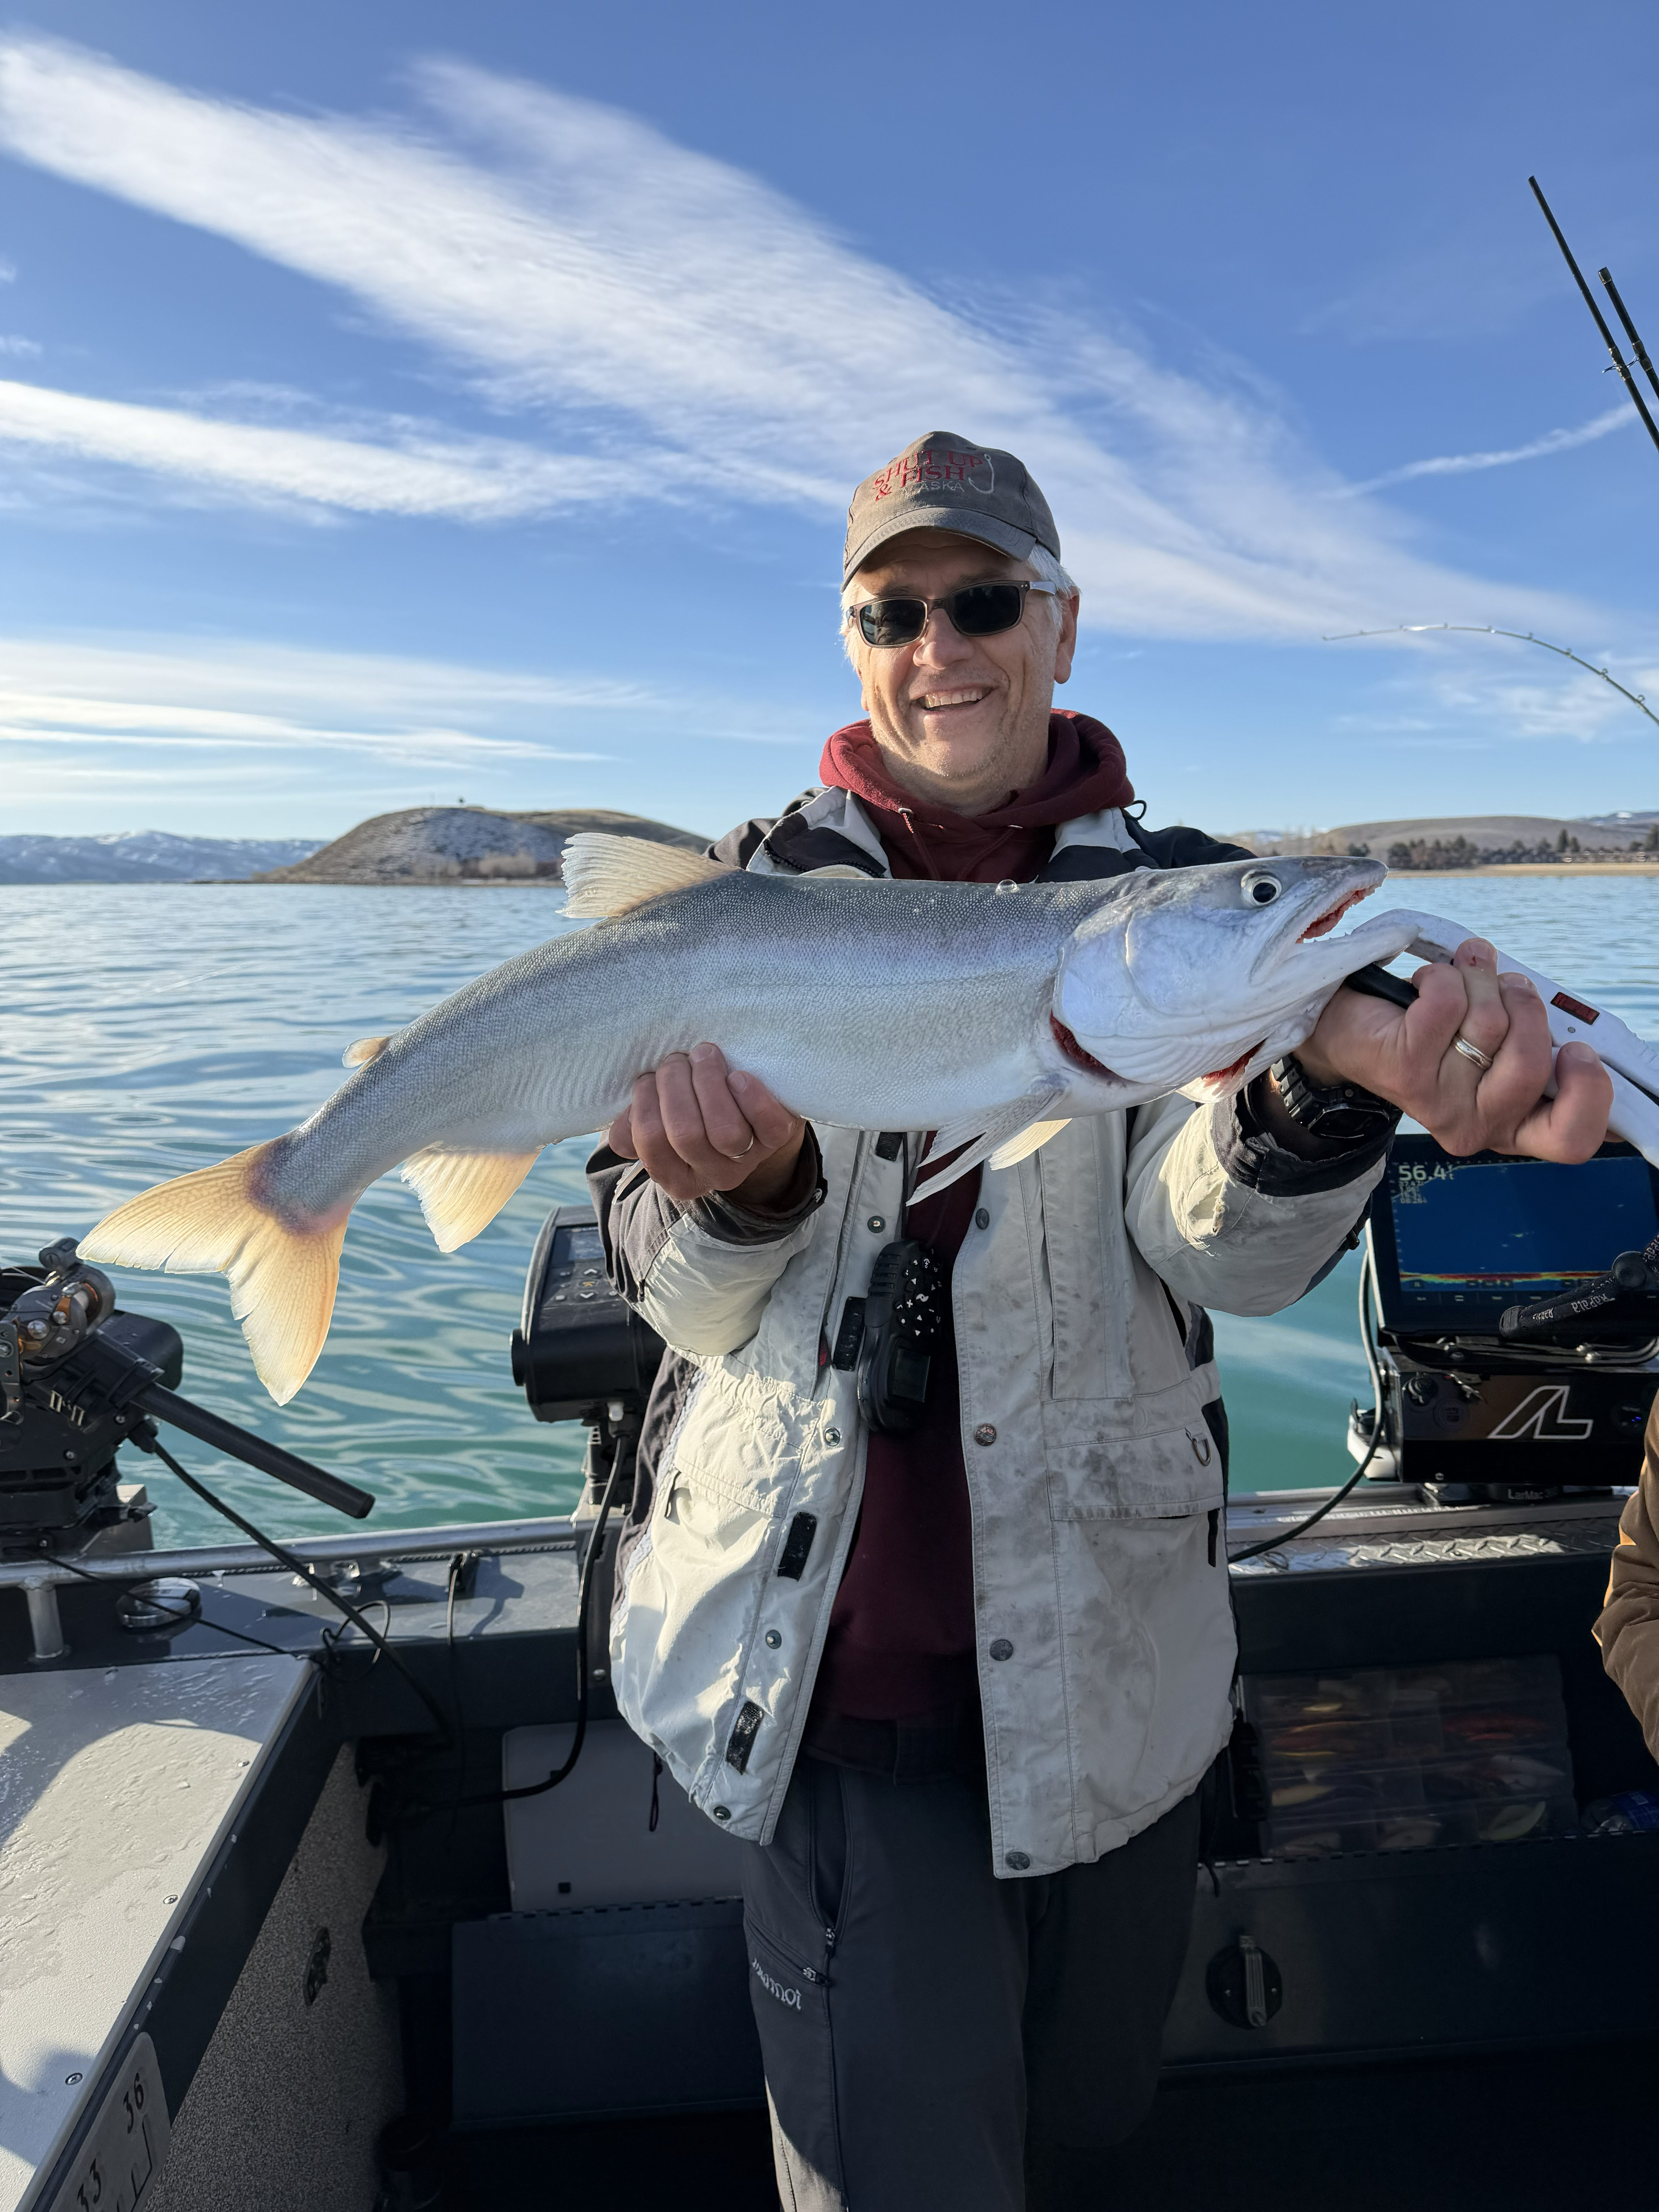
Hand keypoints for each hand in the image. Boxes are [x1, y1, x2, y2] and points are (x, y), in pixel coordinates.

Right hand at [607, 1042, 806, 1204]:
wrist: (750, 1100)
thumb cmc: (694, 1104)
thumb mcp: (659, 1116)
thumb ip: (635, 1126)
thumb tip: (621, 1136)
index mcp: (676, 1177)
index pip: (650, 1142)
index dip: (645, 1101)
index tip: (650, 1077)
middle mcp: (713, 1177)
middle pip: (685, 1133)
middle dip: (675, 1083)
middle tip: (678, 1058)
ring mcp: (749, 1160)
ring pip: (724, 1130)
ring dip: (708, 1080)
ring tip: (704, 1055)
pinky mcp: (777, 1138)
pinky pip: (767, 1124)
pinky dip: (751, 1095)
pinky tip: (738, 1076)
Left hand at [1294, 937, 1611, 1161]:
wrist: (1351, 1031)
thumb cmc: (1437, 1033)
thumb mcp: (1499, 1045)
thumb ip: (1539, 1044)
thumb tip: (1581, 1028)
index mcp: (1512, 1125)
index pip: (1571, 1139)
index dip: (1590, 1094)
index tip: (1577, 1050)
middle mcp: (1476, 1125)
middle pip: (1532, 1064)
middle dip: (1526, 1005)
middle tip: (1506, 987)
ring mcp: (1438, 1102)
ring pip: (1491, 1023)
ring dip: (1480, 981)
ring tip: (1462, 977)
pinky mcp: (1404, 1069)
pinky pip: (1447, 1002)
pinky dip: (1441, 975)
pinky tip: (1425, 983)